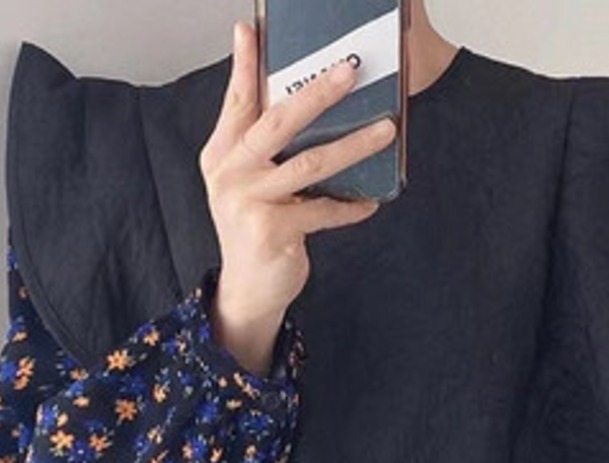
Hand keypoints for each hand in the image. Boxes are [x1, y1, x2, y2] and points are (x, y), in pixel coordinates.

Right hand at [198, 20, 396, 369]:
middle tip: (351, 69)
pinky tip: (371, 203)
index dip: (246, 64)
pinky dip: (350, 207)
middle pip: (278, 121)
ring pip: (309, 162)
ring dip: (353, 145)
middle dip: (317, 92)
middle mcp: (230, 172)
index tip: (252, 27)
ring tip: (385, 130)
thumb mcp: (251, 181)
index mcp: (222, 153)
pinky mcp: (272, 230)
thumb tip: (301, 100)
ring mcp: (249, 202)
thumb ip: (265, 143)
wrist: (248, 289)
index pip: (238, 99)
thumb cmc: (257, 227)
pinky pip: (322, 210)